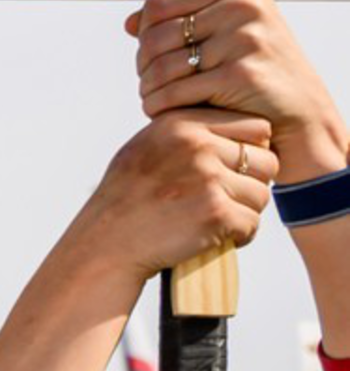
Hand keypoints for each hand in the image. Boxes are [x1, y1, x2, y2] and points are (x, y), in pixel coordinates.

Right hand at [51, 107, 275, 297]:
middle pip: (266, 160)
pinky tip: (211, 238)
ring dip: (244, 212)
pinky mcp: (214, 212)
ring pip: (261, 194)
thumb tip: (232, 126)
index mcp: (181, 124)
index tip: (228, 171)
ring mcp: (206, 179)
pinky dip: (237, 236)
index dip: (249, 151)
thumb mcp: (144, 149)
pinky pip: (251, 223)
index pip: (254, 126)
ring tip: (213, 220)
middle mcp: (196, 146)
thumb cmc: (124, 201)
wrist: (103, 245)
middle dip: (251, 183)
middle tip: (224, 200)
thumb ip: (184, 133)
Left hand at [130, 0, 346, 183]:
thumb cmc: (253, 72)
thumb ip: (181, 24)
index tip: (150, 57)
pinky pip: (173, 93)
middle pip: (154, 37)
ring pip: (160, 67)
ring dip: (148, 89)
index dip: (143, 35)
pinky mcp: (241, 75)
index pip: (157, 6)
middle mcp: (245, 7)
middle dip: (143, 66)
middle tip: (150, 85)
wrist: (299, 116)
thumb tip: (130, 23)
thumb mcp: (225, 36)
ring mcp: (245, 39)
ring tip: (153, 99)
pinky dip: (158, 107)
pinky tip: (161, 115)